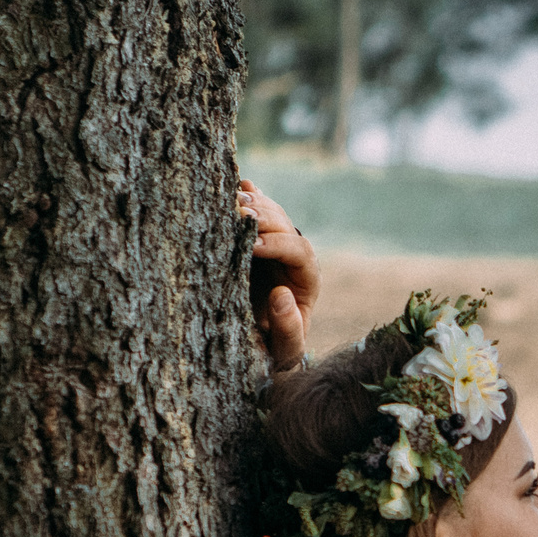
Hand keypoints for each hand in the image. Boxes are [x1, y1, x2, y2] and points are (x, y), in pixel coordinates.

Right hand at [239, 179, 318, 371]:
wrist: (260, 345)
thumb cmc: (273, 352)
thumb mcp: (284, 352)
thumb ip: (289, 330)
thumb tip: (282, 295)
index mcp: (307, 278)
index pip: (300, 251)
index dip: (278, 245)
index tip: (253, 248)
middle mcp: (294, 255)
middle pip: (285, 224)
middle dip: (263, 217)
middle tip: (238, 213)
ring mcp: (275, 242)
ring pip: (270, 212)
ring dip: (252, 203)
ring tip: (230, 198)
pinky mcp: (256, 238)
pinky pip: (256, 210)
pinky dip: (246, 196)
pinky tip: (236, 184)